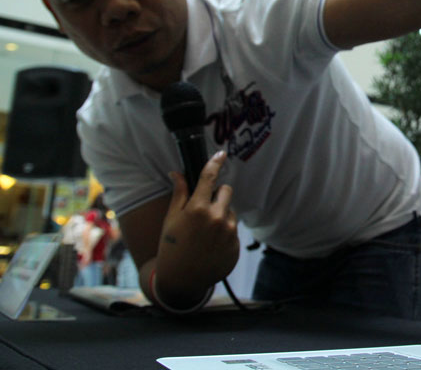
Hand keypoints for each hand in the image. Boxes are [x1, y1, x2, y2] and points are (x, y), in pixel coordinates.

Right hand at [155, 150, 239, 305]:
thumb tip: (177, 173)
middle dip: (217, 195)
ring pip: (230, 211)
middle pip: (226, 191)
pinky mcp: (236, 244)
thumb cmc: (172, 247)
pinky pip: (233, 229)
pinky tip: (211, 245)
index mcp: (197, 209)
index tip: (221, 154)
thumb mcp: (171, 219)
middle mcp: (217, 218)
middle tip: (204, 209)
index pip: (209, 178)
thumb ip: (179, 194)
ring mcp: (229, 232)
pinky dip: (225, 233)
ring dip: (222, 215)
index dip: (215, 163)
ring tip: (205, 233)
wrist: (182, 280)